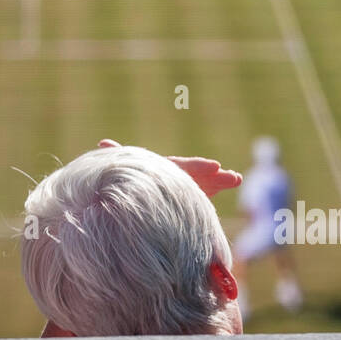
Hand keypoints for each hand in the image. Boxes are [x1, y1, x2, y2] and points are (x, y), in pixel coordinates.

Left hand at [97, 139, 241, 196]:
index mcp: (165, 167)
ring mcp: (189, 182)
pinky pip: (210, 190)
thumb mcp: (128, 168)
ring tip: (236, 178)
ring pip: (207, 180)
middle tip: (225, 172)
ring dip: (222, 178)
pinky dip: (222, 184)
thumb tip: (103, 142)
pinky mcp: (195, 194)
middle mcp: (179, 173)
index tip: (214, 166)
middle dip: (210, 172)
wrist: (138, 197)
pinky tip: (236, 181)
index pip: (182, 166)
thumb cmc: (133, 179)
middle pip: (197, 172)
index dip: (198, 167)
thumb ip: (119, 156)